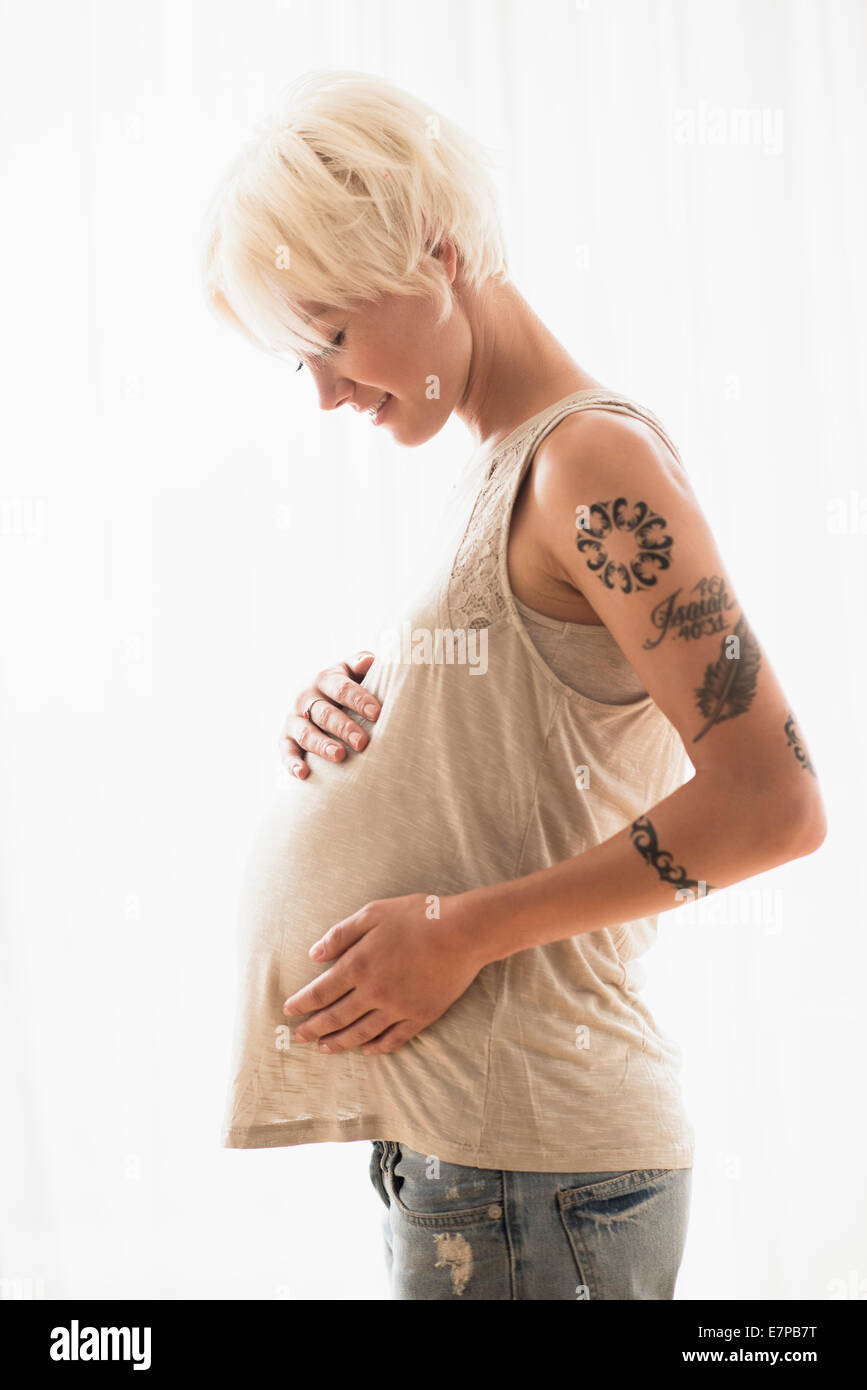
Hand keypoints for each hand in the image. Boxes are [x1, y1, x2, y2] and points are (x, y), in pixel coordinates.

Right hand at [279, 651, 381, 778]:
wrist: (316, 696)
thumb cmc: (345, 685)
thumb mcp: (351, 670)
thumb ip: (361, 664)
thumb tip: (370, 660)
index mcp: (325, 678)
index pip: (341, 688)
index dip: (359, 700)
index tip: (377, 714)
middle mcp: (305, 696)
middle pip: (324, 713)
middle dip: (343, 727)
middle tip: (362, 742)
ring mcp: (293, 718)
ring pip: (306, 733)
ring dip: (321, 745)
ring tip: (339, 756)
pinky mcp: (285, 738)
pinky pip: (286, 751)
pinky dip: (292, 763)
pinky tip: (303, 773)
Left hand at [282, 893, 484, 1054]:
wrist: (463, 932)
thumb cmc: (418, 915)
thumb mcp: (373, 913)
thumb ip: (341, 934)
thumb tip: (314, 955)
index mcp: (359, 964)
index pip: (321, 991)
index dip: (302, 1004)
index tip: (288, 1012)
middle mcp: (374, 991)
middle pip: (335, 1017)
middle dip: (313, 1029)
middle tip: (298, 1037)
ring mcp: (397, 1008)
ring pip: (360, 1033)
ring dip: (338, 1043)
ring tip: (324, 1049)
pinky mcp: (420, 1016)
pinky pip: (393, 1039)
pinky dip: (376, 1047)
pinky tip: (365, 1050)